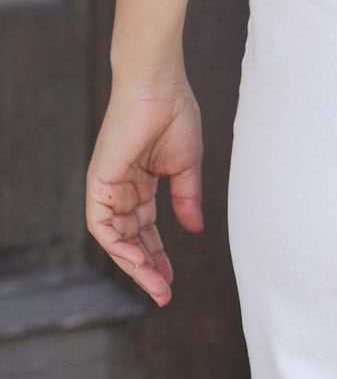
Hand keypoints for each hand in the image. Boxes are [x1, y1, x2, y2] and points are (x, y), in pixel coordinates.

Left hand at [85, 72, 203, 306]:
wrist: (158, 85)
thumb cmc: (174, 113)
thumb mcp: (187, 165)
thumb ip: (187, 197)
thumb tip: (195, 229)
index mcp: (141, 181)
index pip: (146, 229)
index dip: (158, 255)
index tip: (171, 279)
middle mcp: (122, 188)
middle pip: (131, 239)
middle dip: (147, 268)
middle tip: (164, 293)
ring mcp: (108, 187)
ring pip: (115, 239)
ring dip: (134, 264)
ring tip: (156, 284)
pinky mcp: (98, 183)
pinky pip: (102, 226)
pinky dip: (118, 247)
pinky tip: (138, 261)